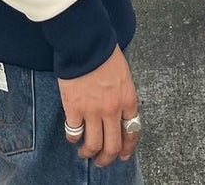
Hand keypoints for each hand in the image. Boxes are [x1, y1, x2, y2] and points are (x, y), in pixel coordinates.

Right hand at [58, 46, 140, 167]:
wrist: (86, 42)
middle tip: (102, 162)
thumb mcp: (124, 74)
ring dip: (89, 153)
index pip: (132, 132)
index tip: (123, 155)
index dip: (128, 148)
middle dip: (108, 158)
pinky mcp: (74, 108)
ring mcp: (93, 111)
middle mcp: (113, 110)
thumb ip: (123, 95)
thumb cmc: (104, 52)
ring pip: (94, 144)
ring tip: (85, 153)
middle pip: (113, 146)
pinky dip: (73, 137)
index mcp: (128, 100)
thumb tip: (119, 112)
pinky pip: (74, 132)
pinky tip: (73, 136)